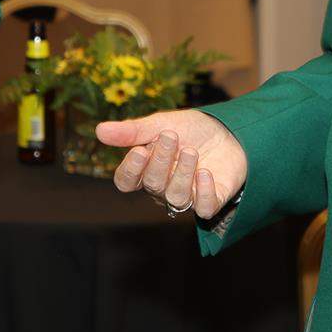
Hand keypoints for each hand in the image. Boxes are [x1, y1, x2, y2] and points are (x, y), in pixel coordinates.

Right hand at [97, 111, 247, 218]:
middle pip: (152, 184)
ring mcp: (188, 196)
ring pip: (176, 196)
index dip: (130, 170)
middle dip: (161, 160)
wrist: (232, 130)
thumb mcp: (161, 123)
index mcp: (146, 170)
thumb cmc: (192, 129)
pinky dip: (203, 192)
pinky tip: (205, 172)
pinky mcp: (211, 200)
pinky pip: (203, 207)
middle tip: (171, 137)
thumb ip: (132, 131)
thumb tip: (99, 130)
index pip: (126, 181)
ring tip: (191, 151)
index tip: (139, 150)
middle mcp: (163, 187)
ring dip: (182, 173)